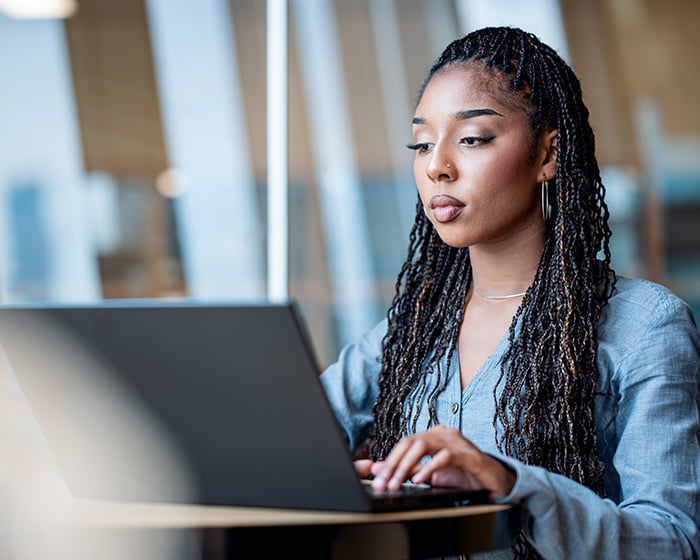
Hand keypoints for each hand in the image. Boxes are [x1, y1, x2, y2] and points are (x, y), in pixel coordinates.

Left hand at [367, 425, 515, 498]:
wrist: (496, 483)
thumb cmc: (464, 476)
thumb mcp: (431, 475)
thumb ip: (407, 470)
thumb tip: (377, 470)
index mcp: (433, 436)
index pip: (404, 443)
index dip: (388, 461)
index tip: (378, 480)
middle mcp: (443, 434)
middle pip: (410, 442)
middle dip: (393, 464)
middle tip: (383, 483)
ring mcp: (457, 441)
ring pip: (423, 445)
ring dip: (406, 465)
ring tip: (397, 482)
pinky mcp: (469, 455)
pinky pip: (445, 456)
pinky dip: (430, 467)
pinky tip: (420, 479)